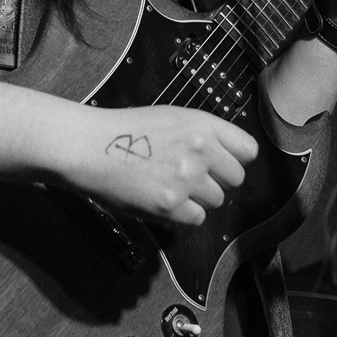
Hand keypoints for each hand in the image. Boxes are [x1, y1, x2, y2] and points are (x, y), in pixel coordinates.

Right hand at [64, 104, 257, 226]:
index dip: (236, 159)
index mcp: (202, 125)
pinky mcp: (171, 204)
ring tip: (171, 187)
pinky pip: (197, 218)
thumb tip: (226, 157)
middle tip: (192, 179)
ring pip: (216, 200)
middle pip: (235, 179)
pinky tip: (164, 200)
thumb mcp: (171, 117)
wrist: (90, 146)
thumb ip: (202, 134)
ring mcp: (187, 178)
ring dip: (198, 199)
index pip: (247, 149)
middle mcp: (200, 150)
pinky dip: (183, 215)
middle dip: (217, 181)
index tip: (223, 165)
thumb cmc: (124, 130)